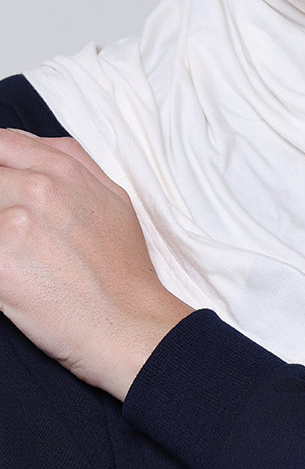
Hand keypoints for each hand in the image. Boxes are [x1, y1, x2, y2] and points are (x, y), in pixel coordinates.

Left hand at [0, 129, 191, 400]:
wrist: (128, 325)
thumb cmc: (123, 270)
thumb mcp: (113, 198)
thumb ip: (74, 165)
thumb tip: (32, 149)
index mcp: (63, 171)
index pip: (3, 143)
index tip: (3, 189)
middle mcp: (37, 190)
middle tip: (13, 233)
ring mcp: (14, 226)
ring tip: (12, 253)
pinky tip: (7, 277)